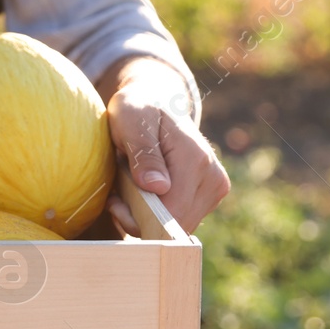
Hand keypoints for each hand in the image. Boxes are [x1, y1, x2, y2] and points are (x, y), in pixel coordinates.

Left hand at [100, 58, 227, 234]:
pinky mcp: (210, 196)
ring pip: (177, 226)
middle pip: (175, 224)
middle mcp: (213, 178)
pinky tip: (143, 195)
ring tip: (128, 191)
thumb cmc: (139, 108)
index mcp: (196, 160)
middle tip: (116, 198)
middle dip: (140, 219)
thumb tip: (157, 187)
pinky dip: (158, 214)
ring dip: (147, 217)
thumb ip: (143, 153)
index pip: (171, 212)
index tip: (114, 202)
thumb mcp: (131, 122)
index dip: (138, 216)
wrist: (159, 102)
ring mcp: (215, 189)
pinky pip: (181, 220)